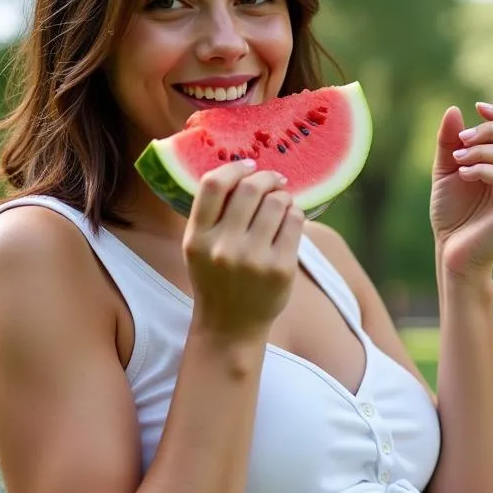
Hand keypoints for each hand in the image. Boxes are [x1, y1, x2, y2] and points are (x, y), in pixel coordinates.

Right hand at [184, 161, 304, 338]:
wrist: (231, 326)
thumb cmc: (216, 279)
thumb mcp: (199, 247)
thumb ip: (212, 213)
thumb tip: (244, 171)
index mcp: (197, 238)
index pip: (212, 185)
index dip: (234, 168)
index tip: (248, 165)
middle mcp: (223, 247)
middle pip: (249, 189)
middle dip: (266, 177)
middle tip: (274, 180)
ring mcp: (253, 259)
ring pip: (277, 202)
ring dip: (283, 196)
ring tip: (282, 203)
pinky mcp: (280, 269)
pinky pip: (295, 222)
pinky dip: (295, 213)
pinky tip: (290, 219)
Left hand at [430, 102, 492, 278]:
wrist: (450, 250)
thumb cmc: (452, 211)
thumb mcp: (448, 168)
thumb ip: (451, 141)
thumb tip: (455, 109)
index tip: (477, 108)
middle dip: (492, 129)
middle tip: (463, 139)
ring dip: (482, 150)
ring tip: (459, 160)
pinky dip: (482, 169)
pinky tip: (463, 174)